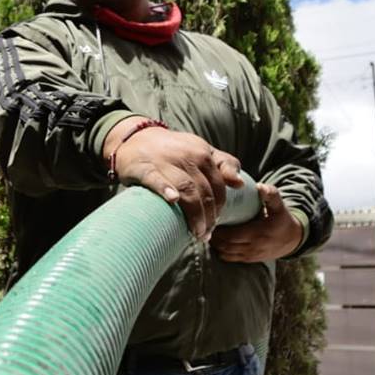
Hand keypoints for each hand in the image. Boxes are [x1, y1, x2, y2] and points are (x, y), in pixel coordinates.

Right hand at [105, 119, 243, 240]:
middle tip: (205, 235)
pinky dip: (166, 189)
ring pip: (186, 189)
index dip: (220, 208)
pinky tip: (172, 200)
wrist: (135, 139)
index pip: (219, 186)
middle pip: (204, 192)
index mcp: (203, 152)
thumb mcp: (200, 150)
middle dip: (208, 217)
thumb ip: (223, 164)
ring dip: (194, 214)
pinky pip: (157, 179)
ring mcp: (165, 161)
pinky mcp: (145, 168)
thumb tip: (240, 184)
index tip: (215, 223)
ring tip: (196, 233)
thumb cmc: (172, 151)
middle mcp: (187, 155)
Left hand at [212, 183, 303, 262]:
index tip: (212, 218)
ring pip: (226, 253)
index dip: (219, 230)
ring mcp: (250, 255)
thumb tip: (259, 186)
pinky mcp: (249, 260)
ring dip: (215, 244)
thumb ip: (271, 195)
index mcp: (259, 234)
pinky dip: (220, 251)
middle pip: (226, 245)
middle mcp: (253, 247)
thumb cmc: (282, 219)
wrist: (292, 239)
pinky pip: (230, 258)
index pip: (232, 235)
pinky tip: (216, 241)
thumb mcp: (279, 206)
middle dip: (214, 236)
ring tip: (209, 231)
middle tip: (207, 223)